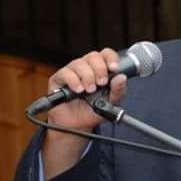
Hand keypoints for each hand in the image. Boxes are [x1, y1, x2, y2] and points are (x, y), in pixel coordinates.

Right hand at [41, 48, 127, 179]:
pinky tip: (78, 90)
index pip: (106, 54)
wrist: (77, 126)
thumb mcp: (111, 103)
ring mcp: (72, 72)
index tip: (114, 68)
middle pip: (93, 56)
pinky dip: (73, 80)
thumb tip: (122, 77)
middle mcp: (86, 67)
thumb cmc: (93, 111)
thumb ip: (118, 90)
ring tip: (89, 90)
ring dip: (87, 76)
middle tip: (101, 83)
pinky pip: (65, 73)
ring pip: (79, 63)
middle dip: (99, 69)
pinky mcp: (58, 79)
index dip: (111, 58)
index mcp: (100, 69)